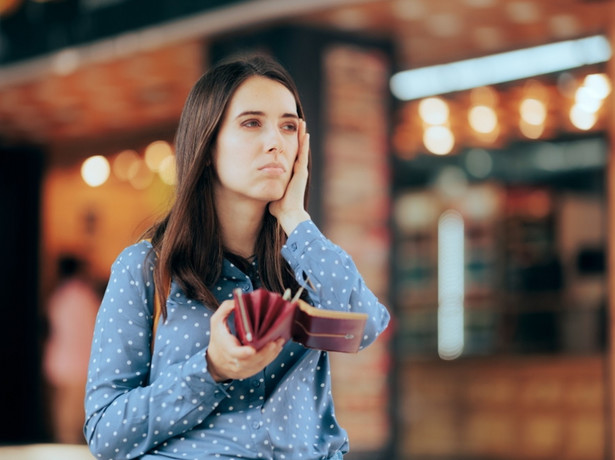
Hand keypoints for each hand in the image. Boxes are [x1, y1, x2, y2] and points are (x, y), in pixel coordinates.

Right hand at [206, 299, 283, 381]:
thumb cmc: (218, 340)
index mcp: (228, 350)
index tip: (252, 349)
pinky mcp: (249, 372)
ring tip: (279, 343)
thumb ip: (225, 309)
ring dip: (272, 354)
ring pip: (260, 364)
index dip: (245, 353)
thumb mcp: (216, 322)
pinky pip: (262, 366)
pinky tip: (276, 349)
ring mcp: (243, 370)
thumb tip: (237, 301)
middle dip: (266, 351)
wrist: (215, 363)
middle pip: (253, 360)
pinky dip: (270, 358)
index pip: (236, 354)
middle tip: (277, 341)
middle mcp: (236, 363)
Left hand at [268, 119, 310, 234]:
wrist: (288, 213)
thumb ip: (266, 186)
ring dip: (301, 135)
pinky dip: (304, 143)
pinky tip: (305, 133)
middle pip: (297, 149)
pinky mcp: (301, 172)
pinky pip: (302, 154)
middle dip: (296, 136)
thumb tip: (256, 185)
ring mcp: (300, 171)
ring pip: (301, 148)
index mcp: (290, 175)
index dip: (289, 145)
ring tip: (301, 123)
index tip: (287, 135)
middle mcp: (297, 171)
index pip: (290, 156)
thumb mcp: (270, 192)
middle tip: (297, 124)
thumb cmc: (279, 208)